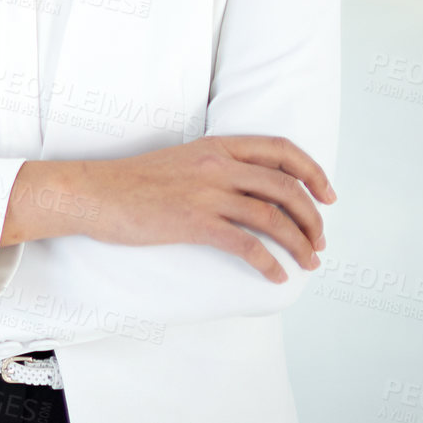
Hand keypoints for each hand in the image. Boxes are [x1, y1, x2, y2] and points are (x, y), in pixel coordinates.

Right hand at [34, 136, 335, 282]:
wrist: (94, 192)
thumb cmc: (132, 182)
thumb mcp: (181, 161)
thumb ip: (216, 168)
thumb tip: (250, 191)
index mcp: (217, 146)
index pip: (280, 149)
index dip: (312, 171)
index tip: (327, 195)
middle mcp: (217, 165)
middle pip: (286, 186)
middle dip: (313, 217)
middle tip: (320, 240)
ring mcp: (206, 193)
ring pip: (273, 216)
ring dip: (300, 242)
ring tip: (309, 262)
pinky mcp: (193, 222)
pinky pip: (246, 245)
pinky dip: (268, 263)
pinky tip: (276, 276)